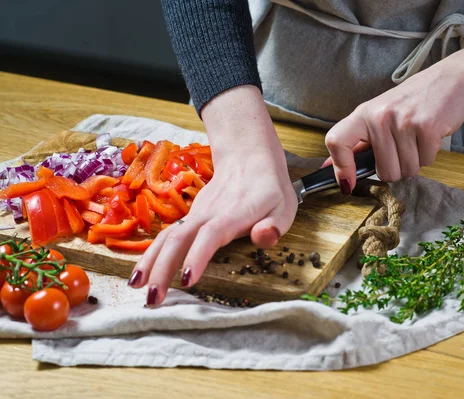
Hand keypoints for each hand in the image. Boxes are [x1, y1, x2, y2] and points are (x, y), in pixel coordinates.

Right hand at [128, 86, 297, 305]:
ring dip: (150, 262)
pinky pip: (168, 235)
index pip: (211, 236)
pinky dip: (152, 253)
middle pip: (179, 238)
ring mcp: (196, 214)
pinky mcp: (191, 216)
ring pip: (167, 236)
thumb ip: (274, 226)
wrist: (249, 159)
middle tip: (152, 298)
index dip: (197, 256)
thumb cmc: (269, 189)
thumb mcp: (284, 207)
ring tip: (135, 287)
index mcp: (232, 214)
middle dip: (162, 269)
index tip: (186, 280)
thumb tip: (263, 237)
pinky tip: (141, 272)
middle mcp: (208, 214)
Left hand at [323, 58, 463, 191]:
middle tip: (406, 148)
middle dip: (398, 169)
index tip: (347, 184)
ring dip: (416, 162)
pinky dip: (430, 154)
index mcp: (364, 113)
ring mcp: (403, 122)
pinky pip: (426, 162)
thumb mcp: (381, 114)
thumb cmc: (415, 99)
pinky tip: (431, 135)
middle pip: (384, 172)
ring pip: (406, 170)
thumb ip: (359, 141)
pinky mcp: (427, 127)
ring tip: (418, 138)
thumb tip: (330, 165)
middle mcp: (380, 117)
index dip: (340, 167)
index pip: (337, 141)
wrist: (454, 78)